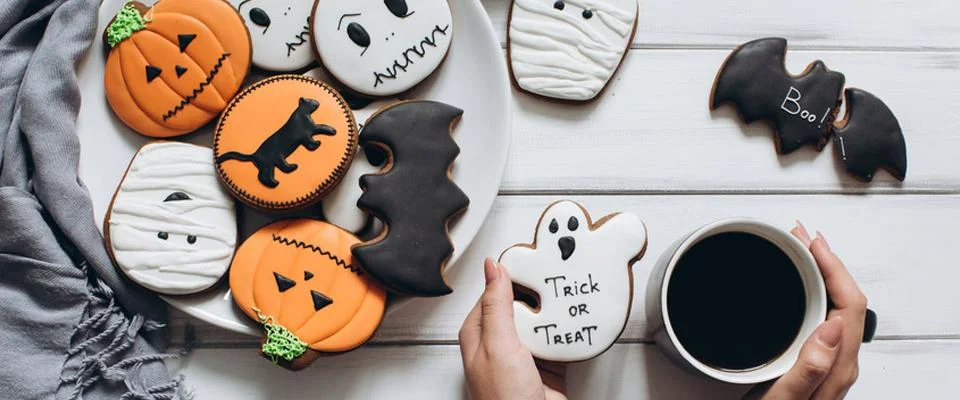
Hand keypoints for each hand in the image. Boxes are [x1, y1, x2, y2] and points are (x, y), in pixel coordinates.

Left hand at [459, 258, 567, 399]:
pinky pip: (558, 341)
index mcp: (478, 333)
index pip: (494, 291)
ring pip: (541, 322)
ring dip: (554, 314)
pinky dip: (568, 334)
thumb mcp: (498, 344)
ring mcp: (523, 355)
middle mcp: (499, 343)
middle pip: (521, 304)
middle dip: (538, 293)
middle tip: (555, 276)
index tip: (532, 258)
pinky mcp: (546, 367)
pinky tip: (574, 326)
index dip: (512, 274)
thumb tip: (492, 267)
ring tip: (567, 298)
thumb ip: (496, 304)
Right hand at [745, 222, 867, 399]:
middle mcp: (838, 362)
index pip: (849, 303)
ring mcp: (827, 362)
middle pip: (845, 298)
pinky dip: (808, 292)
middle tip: (800, 234)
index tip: (810, 242)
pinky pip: (820, 316)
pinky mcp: (812, 362)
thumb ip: (807, 368)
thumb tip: (828, 327)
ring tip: (798, 251)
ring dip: (818, 273)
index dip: (833, 266)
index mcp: (837, 367)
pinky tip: (792, 287)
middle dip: (825, 260)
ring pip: (833, 305)